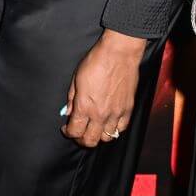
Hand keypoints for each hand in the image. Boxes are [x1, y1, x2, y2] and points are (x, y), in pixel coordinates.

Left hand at [62, 29, 147, 147]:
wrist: (118, 55)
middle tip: (78, 132)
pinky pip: (121, 128)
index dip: (68, 133)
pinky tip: (108, 123)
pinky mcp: (128, 109)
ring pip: (107, 138)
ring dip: (98, 135)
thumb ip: (71, 99)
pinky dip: (114, 130)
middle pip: (90, 141)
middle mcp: (101, 114)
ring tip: (93, 127)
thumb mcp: (75, 79)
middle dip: (81, 140)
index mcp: (85, 106)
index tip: (66, 128)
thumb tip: (69, 112)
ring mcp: (116, 113)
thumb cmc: (95, 63)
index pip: (75, 131)